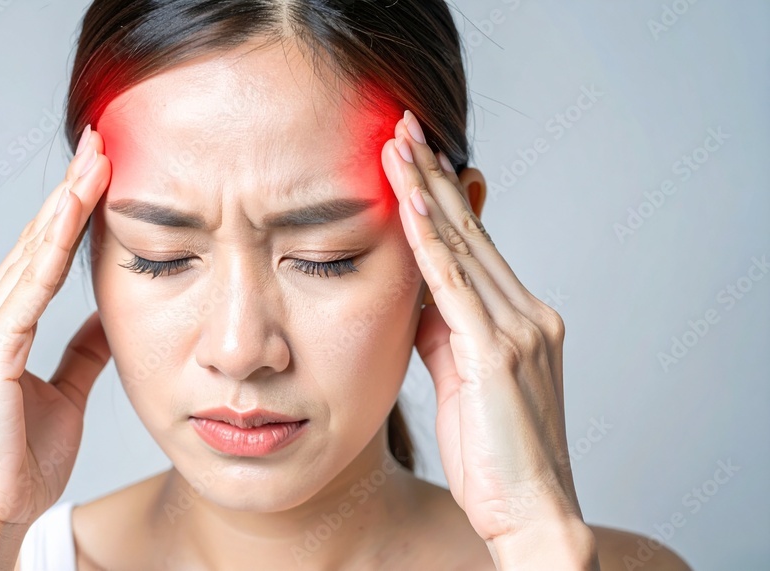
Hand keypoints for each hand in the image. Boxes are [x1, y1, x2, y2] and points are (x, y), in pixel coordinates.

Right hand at [0, 126, 111, 537]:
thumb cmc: (17, 461)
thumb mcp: (63, 395)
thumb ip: (80, 354)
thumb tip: (106, 321)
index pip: (41, 255)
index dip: (70, 211)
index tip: (99, 170)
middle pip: (36, 241)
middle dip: (70, 189)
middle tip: (99, 140)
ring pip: (34, 253)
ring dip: (67, 202)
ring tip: (96, 157)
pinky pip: (31, 288)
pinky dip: (54, 246)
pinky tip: (74, 209)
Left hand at [382, 112, 596, 566]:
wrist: (530, 512)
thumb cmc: (494, 455)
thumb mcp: (463, 378)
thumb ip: (443, 331)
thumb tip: (413, 295)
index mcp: (521, 318)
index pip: (475, 244)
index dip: (443, 196)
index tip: (414, 155)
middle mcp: (527, 312)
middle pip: (470, 231)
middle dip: (433, 175)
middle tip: (402, 126)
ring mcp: (517, 329)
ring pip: (463, 246)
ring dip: (426, 191)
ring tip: (397, 145)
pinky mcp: (497, 353)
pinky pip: (455, 285)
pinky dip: (430, 241)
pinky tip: (408, 204)